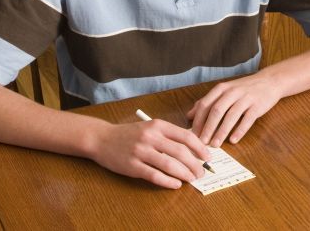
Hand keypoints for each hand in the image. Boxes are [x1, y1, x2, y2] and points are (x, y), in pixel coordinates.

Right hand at [91, 119, 210, 188]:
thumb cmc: (129, 134)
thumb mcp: (149, 127)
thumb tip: (192, 149)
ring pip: (170, 165)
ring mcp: (141, 151)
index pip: (185, 136)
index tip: (207, 157)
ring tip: (192, 179)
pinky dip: (168, 181)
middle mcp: (150, 136)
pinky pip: (155, 175)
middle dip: (195, 164)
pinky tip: (176, 184)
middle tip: (201, 172)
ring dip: (184, 174)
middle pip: (181, 152)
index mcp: (158, 125)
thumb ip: (168, 135)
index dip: (200, 148)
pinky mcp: (132, 166)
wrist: (102, 138)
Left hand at [186, 73, 281, 146]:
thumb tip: (189, 115)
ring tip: (216, 144)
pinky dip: (240, 130)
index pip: (205, 104)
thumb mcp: (224, 91)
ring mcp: (246, 98)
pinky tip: (233, 140)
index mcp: (222, 89)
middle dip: (208, 127)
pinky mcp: (257, 106)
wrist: (269, 81)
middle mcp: (232, 92)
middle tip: (202, 142)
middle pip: (217, 110)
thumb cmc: (243, 89)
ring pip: (231, 116)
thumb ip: (207, 102)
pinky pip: (247, 119)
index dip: (198, 120)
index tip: (193, 134)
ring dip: (222, 131)